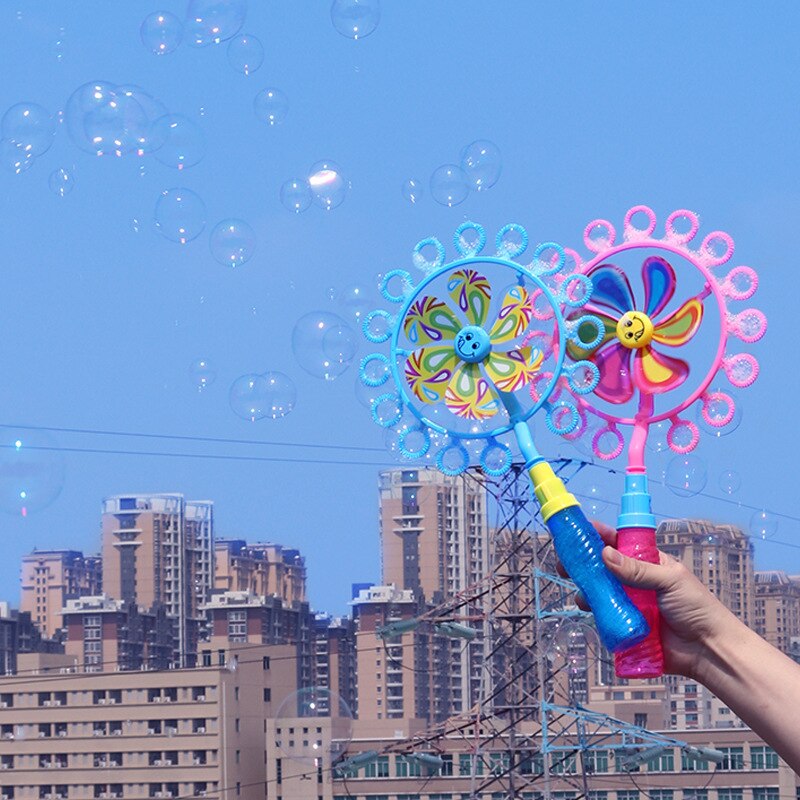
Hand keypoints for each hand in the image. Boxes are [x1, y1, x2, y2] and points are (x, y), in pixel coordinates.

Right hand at [558, 520, 737, 678]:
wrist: (708, 650)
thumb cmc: (697, 608)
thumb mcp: (669, 580)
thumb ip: (638, 569)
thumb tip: (606, 554)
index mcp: (648, 562)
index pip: (619, 542)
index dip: (598, 535)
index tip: (579, 531)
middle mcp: (635, 580)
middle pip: (602, 566)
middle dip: (583, 563)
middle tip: (565, 564)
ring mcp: (629, 602)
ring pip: (599, 590)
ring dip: (586, 588)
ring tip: (581, 593)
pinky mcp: (625, 624)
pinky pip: (603, 614)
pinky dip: (593, 610)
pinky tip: (588, 609)